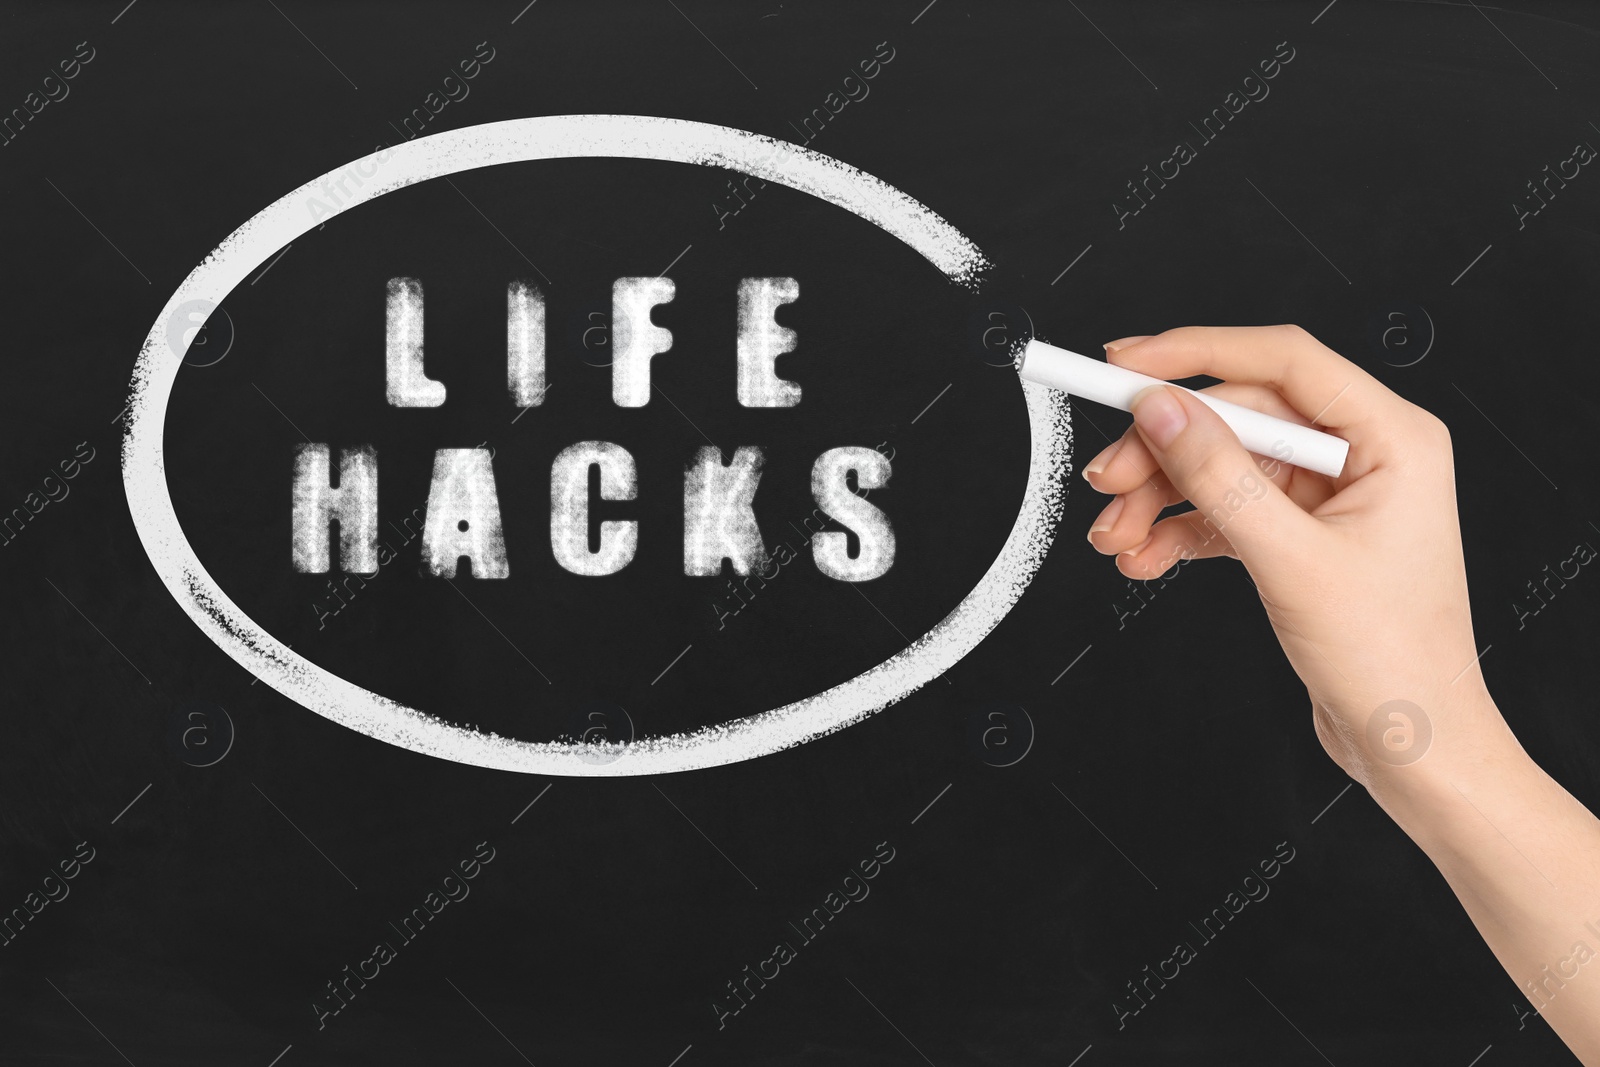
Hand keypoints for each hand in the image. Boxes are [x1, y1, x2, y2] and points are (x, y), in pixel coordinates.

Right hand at [1081, 325, 1510, 783]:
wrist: (1415, 748)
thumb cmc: (1395, 662)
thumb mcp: (1293, 561)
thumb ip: (1221, 478)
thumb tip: (1164, 410)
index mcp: (1391, 438)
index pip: (1282, 361)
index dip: (1196, 353)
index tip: (1127, 364)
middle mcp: (1362, 456)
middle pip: (1238, 418)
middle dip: (1163, 451)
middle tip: (1107, 481)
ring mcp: (1328, 498)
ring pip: (1221, 466)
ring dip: (1159, 499)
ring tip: (1116, 536)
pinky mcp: (1299, 537)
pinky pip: (1223, 511)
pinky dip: (1178, 532)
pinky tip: (1143, 558)